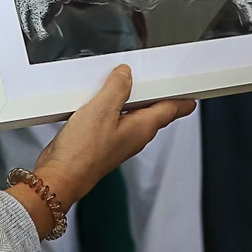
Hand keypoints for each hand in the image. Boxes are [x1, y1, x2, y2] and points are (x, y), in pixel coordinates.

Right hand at [33, 65, 194, 205]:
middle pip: (153, 111)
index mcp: (142, 128)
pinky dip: (111, 106)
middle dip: (157, 95)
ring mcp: (118, 139)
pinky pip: (112, 118)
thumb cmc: (82, 153)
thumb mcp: (102, 109)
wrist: (59, 177)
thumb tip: (126, 74)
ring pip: (131, 113)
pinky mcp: (101, 140)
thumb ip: (117, 87)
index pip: (171, 109)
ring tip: (127, 80)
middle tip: (161, 79)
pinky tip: (99, 98)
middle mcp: (133, 135)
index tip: (192, 94)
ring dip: (131, 98)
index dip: (182, 99)